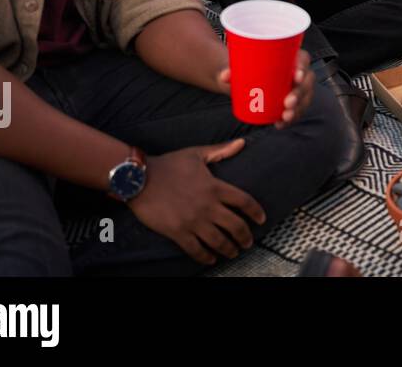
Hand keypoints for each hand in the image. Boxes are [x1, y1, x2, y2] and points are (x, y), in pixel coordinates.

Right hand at [127, 140, 266, 264]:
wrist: (139, 178)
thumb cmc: (168, 164)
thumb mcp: (197, 154)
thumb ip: (221, 150)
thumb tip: (243, 142)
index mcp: (215, 187)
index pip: (244, 201)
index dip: (256, 212)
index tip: (262, 219)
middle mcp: (207, 206)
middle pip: (235, 226)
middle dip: (245, 237)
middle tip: (248, 242)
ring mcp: (193, 220)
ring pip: (219, 241)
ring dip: (229, 249)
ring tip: (234, 252)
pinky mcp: (177, 232)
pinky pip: (196, 249)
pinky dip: (206, 257)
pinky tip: (211, 259)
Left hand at [217, 49, 313, 129]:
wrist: (244, 77)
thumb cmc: (244, 67)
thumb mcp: (237, 67)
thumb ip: (230, 70)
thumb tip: (224, 76)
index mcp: (290, 56)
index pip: (303, 59)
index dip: (303, 67)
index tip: (296, 77)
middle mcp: (298, 71)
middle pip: (307, 81)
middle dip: (300, 93)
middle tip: (287, 103)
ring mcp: (297, 87)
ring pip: (305, 97)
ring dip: (298, 109)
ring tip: (285, 117)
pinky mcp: (293, 99)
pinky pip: (298, 109)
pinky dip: (292, 117)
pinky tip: (282, 123)